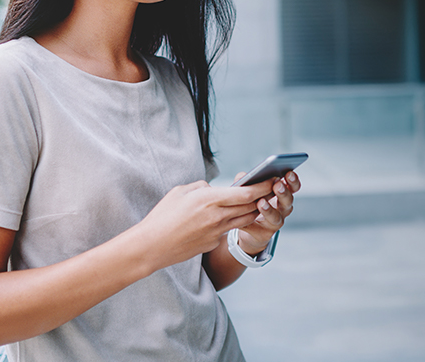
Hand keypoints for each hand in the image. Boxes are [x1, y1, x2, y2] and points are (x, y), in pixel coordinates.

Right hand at [128, 178, 275, 266]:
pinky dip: (234, 222)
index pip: (246, 193)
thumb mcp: (180, 192)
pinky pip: (229, 229)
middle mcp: (218, 216)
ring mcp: (217, 232)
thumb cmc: (162, 216)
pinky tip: (232, 217)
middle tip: (273, 188)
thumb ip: (202, 187)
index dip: (263, 186)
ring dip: (254, 210)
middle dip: (264, 197)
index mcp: (209, 199)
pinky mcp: (213, 243)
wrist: (152, 246)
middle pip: (251, 206)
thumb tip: (215, 189)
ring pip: (244, 219)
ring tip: (260, 201)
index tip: (272, 178)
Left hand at [231, 171, 299, 254]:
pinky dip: (256, 222)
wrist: (249, 228)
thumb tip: (242, 175)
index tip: (289, 172)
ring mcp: (276, 222)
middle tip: (278, 184)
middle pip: (288, 200)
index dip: (293, 180)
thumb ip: (246, 182)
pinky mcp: (266, 233)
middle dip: (284, 192)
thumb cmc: (251, 204)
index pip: (292, 187)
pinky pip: (262, 227)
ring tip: (261, 202)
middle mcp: (283, 208)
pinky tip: (251, 214)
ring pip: (277, 216)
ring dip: (270, 209)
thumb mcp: (248, 191)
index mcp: (282, 195)